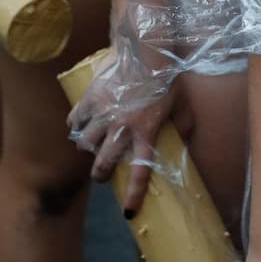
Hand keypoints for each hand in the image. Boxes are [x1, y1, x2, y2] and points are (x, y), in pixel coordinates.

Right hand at [68, 51, 180, 212]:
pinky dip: (75, 126)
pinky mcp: (90, 97)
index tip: (128, 213)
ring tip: (91, 149)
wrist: (144, 48)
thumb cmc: (166, 77)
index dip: (134, 196)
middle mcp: (121, 128)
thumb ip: (182, 126)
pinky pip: (75, 119)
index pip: (141, 173)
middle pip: (104, 164)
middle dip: (101, 175)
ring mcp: (102, 113)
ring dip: (87, 150)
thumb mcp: (181, 105)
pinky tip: (79, 126)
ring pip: (85, 144)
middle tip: (102, 175)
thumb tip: (186, 142)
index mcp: (145, 133)